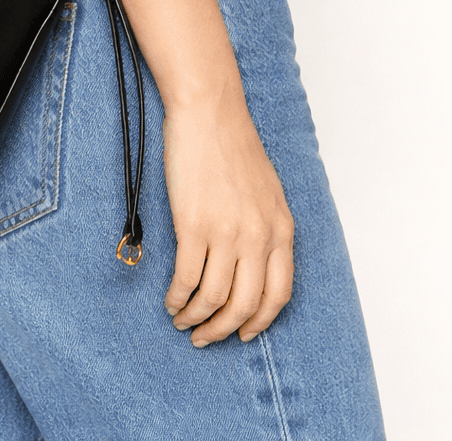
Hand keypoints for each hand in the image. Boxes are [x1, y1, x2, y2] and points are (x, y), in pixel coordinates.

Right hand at [162, 91, 293, 346]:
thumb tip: (251, 261)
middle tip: (205, 338)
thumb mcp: (266, 189)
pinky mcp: (194, 225)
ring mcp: (227, 233)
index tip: (243, 332)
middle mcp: (259, 237)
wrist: (209, 112)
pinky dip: (178, 298)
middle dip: (224, 330)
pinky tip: (170, 301)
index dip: (259, 321)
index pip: (278, 295)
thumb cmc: (232, 143)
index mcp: (281, 228)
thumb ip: (265, 226)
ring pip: (215, 299)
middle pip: (246, 305)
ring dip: (197, 319)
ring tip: (182, 322)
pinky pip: (187, 278)